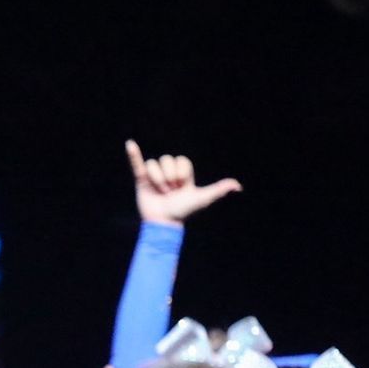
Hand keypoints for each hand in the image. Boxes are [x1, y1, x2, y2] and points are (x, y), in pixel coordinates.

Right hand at [126, 140, 240, 225]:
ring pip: (154, 164)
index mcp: (183, 174)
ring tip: (159, 192)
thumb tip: (238, 186)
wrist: (163, 222)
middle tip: (170, 192)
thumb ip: (218, 190)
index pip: (182, 160)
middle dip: (168, 176)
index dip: (181, 172)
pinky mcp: (141, 180)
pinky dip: (133, 154)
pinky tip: (130, 145)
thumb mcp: (202, 199)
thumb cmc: (184, 212)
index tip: (182, 186)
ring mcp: (154, 176)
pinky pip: (137, 164)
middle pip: (167, 159)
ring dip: (157, 179)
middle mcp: (168, 173)